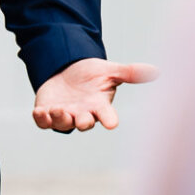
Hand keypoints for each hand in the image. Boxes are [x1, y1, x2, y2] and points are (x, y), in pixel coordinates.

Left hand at [32, 58, 156, 133]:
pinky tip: (39, 112)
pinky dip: (41, 119)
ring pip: (63, 124)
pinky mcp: (47, 113)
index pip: (107, 115)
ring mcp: (64, 115)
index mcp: (99, 106)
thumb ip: (129, 73)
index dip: (109, 119)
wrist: (67, 71)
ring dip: (61, 119)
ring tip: (59, 110)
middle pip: (84, 123)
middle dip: (83, 122)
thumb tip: (156, 71)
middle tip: (82, 119)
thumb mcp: (109, 70)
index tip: (112, 123)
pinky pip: (44, 121)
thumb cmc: (91, 74)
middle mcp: (82, 113)